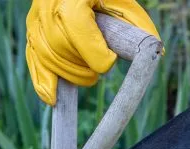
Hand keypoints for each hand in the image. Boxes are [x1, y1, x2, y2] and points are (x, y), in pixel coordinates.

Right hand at [26, 0, 160, 104]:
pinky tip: (53, 99)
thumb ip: (137, 25)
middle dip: (82, 68)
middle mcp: (49, 9)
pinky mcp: (32, 37)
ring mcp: (36, 24)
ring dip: (69, 75)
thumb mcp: (122, 2)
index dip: (95, 54)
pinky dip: (42, 85)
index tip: (109, 63)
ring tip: (86, 76)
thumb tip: (157, 53)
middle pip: (61, 48)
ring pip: (48, 58)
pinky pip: (34, 64)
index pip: (79, 31)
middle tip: (97, 73)